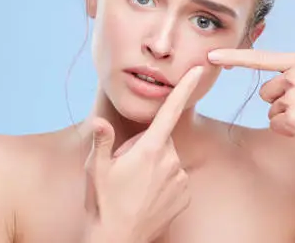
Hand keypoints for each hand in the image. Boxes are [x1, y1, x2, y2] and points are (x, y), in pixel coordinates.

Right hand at [84, 66, 203, 242]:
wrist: (118, 241)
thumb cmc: (104, 203)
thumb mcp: (96, 168)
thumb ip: (102, 140)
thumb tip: (100, 122)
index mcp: (150, 149)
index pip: (170, 111)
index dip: (184, 88)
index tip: (198, 70)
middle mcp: (170, 161)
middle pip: (161, 139)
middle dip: (146, 146)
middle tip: (126, 166)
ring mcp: (180, 179)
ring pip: (168, 160)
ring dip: (154, 165)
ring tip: (134, 185)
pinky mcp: (185, 195)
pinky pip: (175, 178)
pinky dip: (164, 181)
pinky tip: (147, 195)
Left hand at [208, 15, 294, 162]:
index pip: (260, 59)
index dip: (232, 57)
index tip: (210, 56)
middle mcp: (294, 75)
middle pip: (267, 92)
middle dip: (283, 102)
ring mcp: (293, 97)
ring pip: (271, 110)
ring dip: (287, 117)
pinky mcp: (292, 118)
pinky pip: (276, 125)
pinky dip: (289, 131)